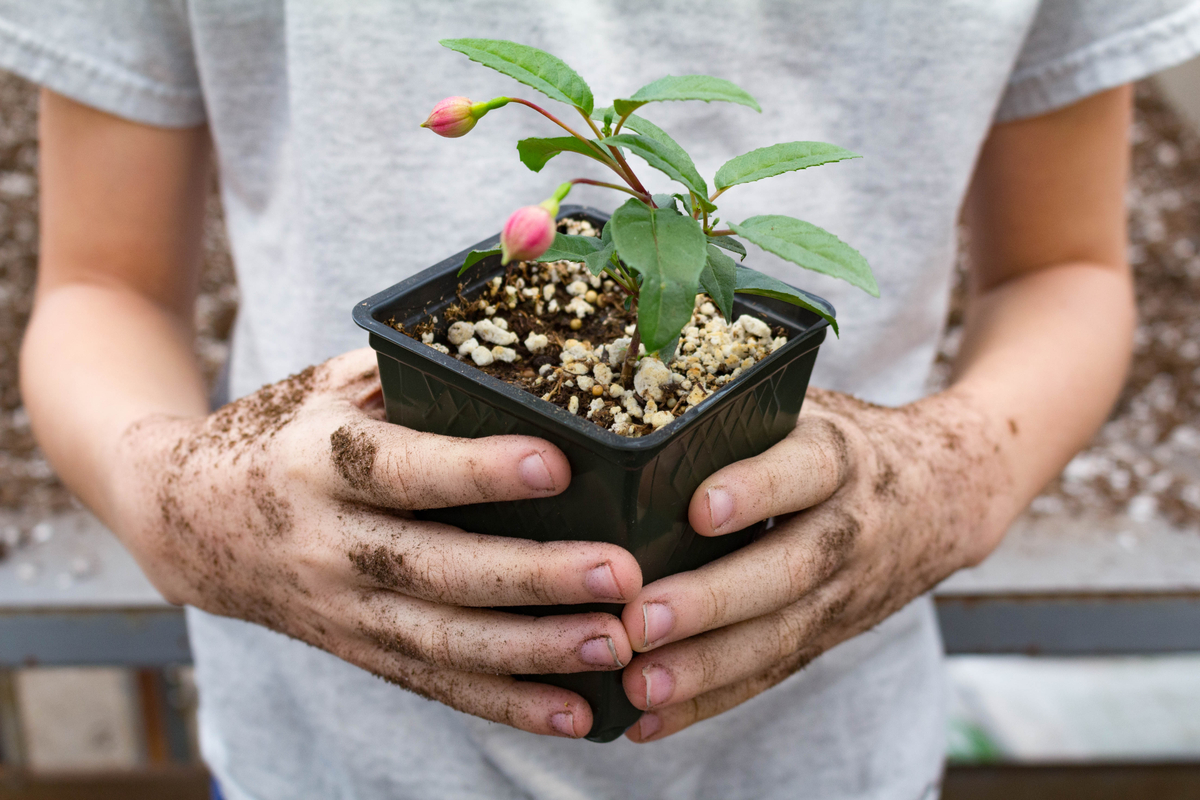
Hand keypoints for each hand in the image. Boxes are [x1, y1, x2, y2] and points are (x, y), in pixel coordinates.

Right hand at [109, 348, 641, 737]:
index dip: (474, 470)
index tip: (555, 462)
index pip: (400, 469)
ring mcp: (341, 609)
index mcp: (319, 462)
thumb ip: (409, 371)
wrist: (184, 522)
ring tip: (614, 646)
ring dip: (534, 651)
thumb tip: (522, 342)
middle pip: (436, 570)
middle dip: (533, 576)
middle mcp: (328, 543)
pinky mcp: (358, 650)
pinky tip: (572, 713)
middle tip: (621, 575)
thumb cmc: (282, 436)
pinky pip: (435, 685)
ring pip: (442, 642)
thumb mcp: (327, 385)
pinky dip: (504, 703)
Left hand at [617, 387, 1010, 741]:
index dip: (756, 488)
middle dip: (714, 600)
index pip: (804, 469)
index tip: (701, 508)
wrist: (946, 495)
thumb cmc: (841, 441)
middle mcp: (849, 527)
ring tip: (640, 685)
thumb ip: (742, 408)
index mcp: (840, 456)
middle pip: (788, 569)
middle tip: (642, 619)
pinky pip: (770, 674)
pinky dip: (710, 701)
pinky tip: (650, 720)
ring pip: (780, 636)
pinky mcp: (828, 635)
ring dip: (706, 667)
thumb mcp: (810, 407)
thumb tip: (633, 397)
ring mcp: (844, 592)